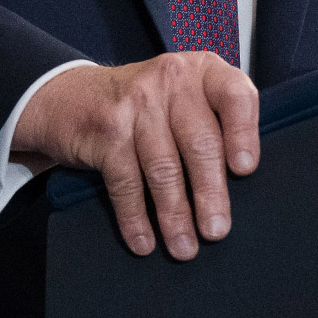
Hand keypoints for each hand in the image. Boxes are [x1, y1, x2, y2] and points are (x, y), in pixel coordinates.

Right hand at [15, 54, 260, 258]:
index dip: (243, 133)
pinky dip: (135, 217)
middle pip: (200, 141)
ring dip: (175, 214)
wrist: (72, 97)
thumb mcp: (187, 96)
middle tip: (216, 231)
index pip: (234, 95)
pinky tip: (144, 241)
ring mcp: (135, 103)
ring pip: (163, 167)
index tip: (245, 170)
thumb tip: (242, 186)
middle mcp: (171, 80)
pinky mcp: (106, 130)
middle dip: (210, 193)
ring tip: (184, 246)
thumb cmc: (149, 106)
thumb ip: (218, 122)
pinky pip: (126, 182)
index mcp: (203, 71)